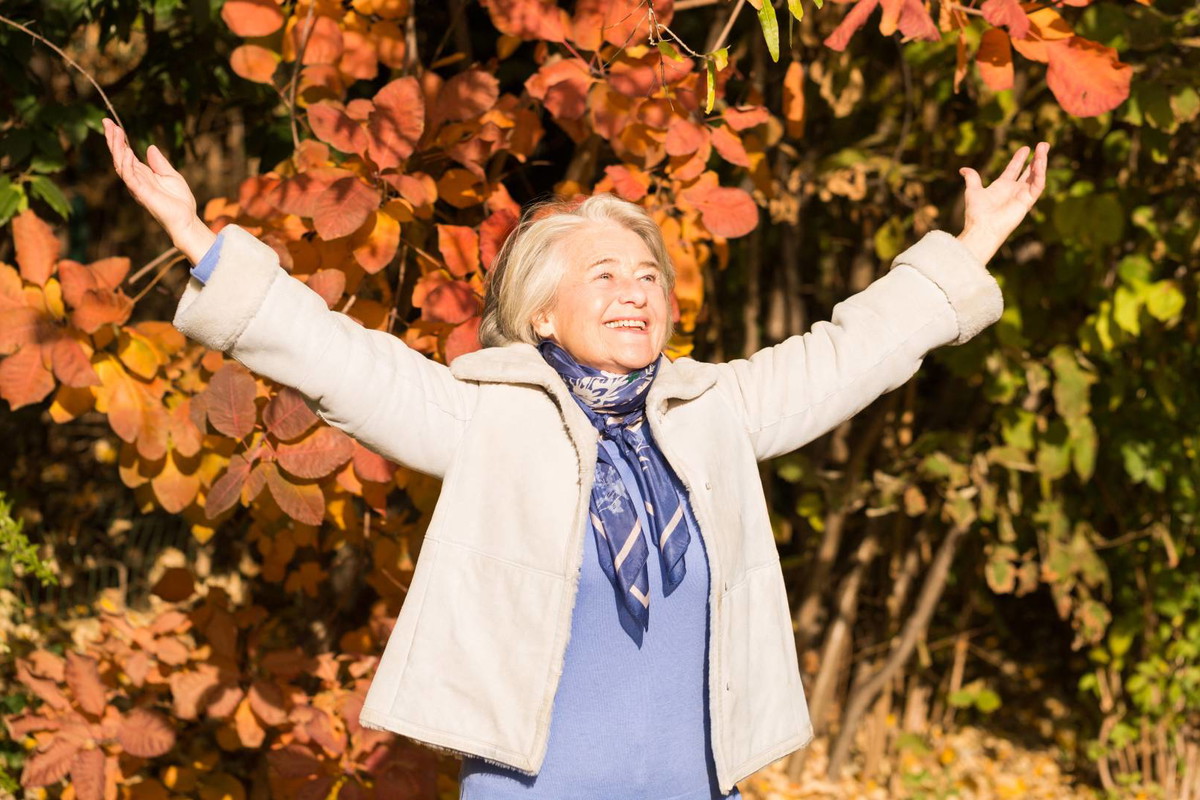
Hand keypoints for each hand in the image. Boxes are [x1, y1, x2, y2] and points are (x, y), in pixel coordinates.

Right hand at [103, 118, 214, 263]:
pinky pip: (130, 177)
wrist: (186, 219)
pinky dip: (127, 165)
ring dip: (117, 149)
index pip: (126, 153)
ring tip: (116, 133)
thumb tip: (150, 148)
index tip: (112, 124)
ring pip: (121, 165)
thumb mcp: (171, 175)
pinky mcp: (141, 193)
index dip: (119, 139)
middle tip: (106, 122)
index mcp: (142, 174)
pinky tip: (127, 152)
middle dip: (113, 140)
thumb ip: (159, 163)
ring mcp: (137, 186)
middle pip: (119, 156)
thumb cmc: (179, 201)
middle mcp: (136, 179)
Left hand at [956, 142, 1048, 266]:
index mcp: (1002, 187)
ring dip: (1041, 162)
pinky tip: (1040, 162)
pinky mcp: (1028, 201)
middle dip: (1037, 158)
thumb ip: (972, 178)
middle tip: (1043, 144)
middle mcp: (1013, 190)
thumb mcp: (973, 191)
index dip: (1019, 159)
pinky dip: (1040, 174)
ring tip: (1043, 148)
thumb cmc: (977, 213)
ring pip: (1036, 176)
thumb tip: (963, 169)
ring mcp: (1022, 195)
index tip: (1026, 148)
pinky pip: (1038, 185)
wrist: (982, 228)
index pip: (1013, 170)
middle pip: (1028, 171)